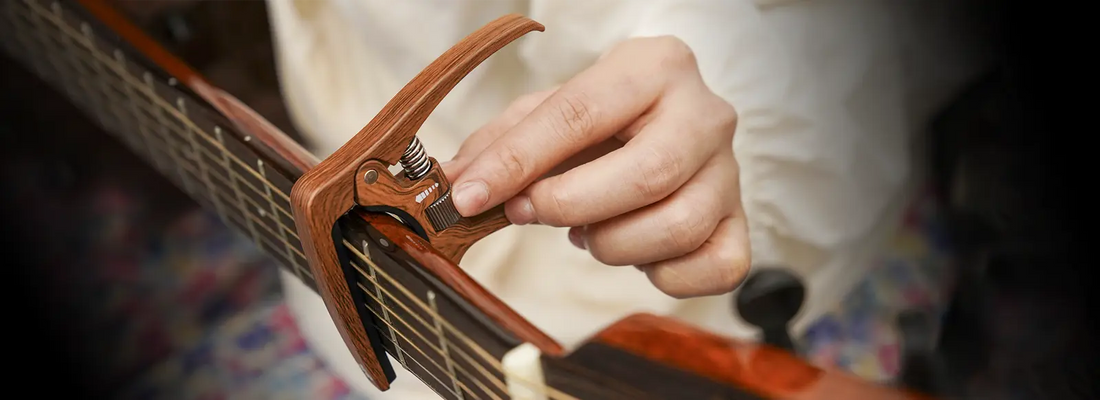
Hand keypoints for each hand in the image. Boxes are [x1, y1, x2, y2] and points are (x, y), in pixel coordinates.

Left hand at [442, 36, 749, 297]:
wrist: (666, 126)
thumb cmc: (604, 121)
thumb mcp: (549, 113)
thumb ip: (501, 143)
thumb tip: (453, 184)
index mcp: (654, 67)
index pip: (580, 114)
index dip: (518, 162)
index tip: (471, 196)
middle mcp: (705, 114)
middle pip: (645, 175)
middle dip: (570, 205)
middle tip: (531, 212)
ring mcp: (731, 172)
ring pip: (677, 226)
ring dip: (612, 243)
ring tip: (589, 230)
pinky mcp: (743, 224)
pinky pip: (716, 268)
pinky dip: (664, 275)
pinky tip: (638, 251)